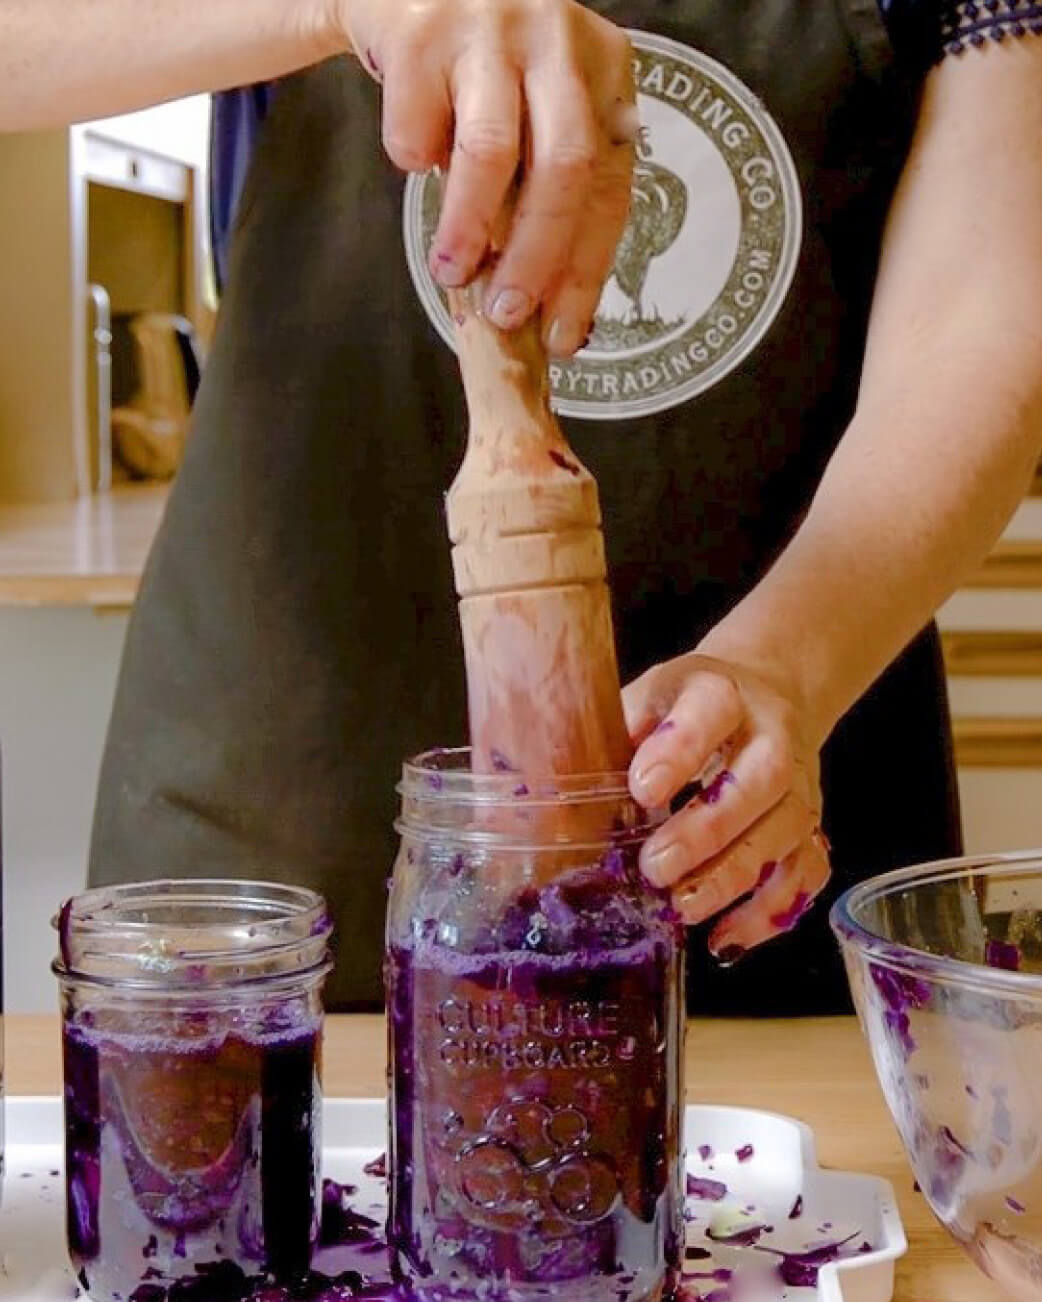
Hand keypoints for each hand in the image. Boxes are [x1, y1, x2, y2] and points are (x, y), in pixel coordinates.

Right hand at [342, 0, 635, 354]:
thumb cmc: (481, 66)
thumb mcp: (536, 107)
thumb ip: (546, 184)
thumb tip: (542, 300)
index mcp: (605, 71)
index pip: (610, 188)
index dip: (586, 272)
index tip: (560, 335)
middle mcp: (560, 41)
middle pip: (566, 170)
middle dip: (535, 258)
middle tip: (503, 315)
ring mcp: (492, 28)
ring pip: (491, 152)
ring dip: (469, 228)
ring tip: (449, 270)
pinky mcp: (423, 30)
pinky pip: (418, 128)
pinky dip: (412, 160)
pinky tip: (415, 156)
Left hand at [623, 650, 830, 961]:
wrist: (767, 693)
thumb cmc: (687, 706)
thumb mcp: (647, 697)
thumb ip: (612, 733)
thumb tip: (551, 781)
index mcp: (721, 694)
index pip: (708, 713)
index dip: (679, 751)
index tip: (641, 790)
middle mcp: (771, 737)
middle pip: (759, 781)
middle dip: (708, 830)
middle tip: (655, 867)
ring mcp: (798, 786)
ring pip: (785, 832)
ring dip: (733, 877)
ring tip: (681, 908)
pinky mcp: (809, 827)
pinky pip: (805, 873)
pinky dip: (769, 912)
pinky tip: (725, 939)